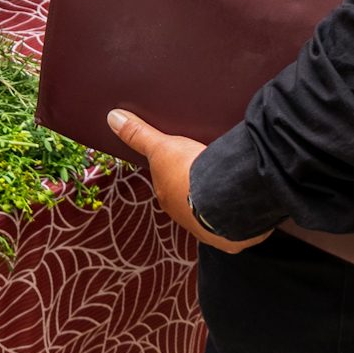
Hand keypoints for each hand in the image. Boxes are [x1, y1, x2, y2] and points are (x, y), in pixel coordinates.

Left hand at [108, 109, 269, 252]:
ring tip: (226, 181)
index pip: (168, 181)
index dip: (177, 168)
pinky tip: (240, 199)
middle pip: (188, 195)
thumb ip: (139, 134)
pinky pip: (230, 221)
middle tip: (209, 166)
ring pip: (208, 210)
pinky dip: (233, 211)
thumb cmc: (191, 175)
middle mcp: (182, 215)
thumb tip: (113, 118)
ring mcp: (206, 227)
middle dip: (196, 184)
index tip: (187, 159)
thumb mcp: (162, 147)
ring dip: (215, 199)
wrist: (226, 200)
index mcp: (166, 196)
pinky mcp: (229, 234)